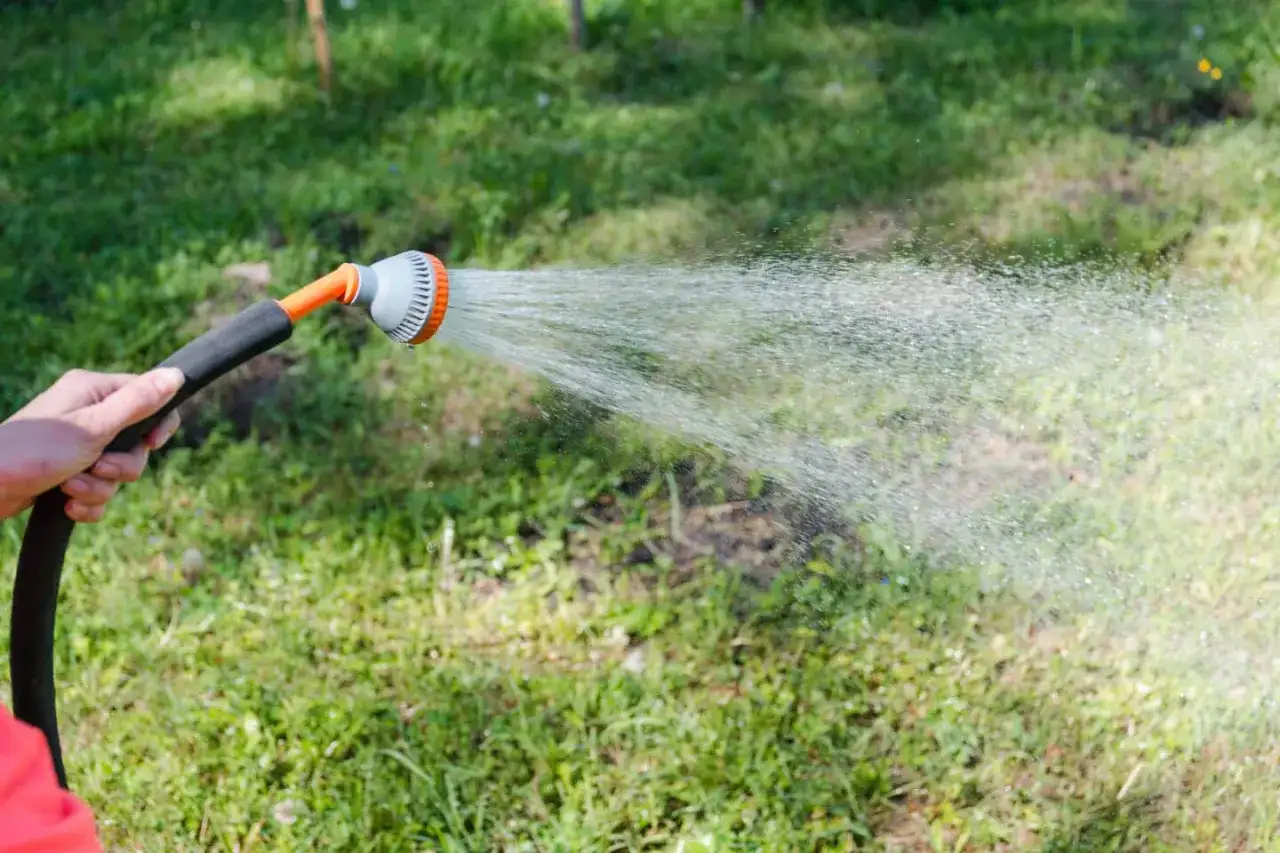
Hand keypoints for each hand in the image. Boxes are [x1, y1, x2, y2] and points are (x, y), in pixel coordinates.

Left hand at [0, 368, 185, 522]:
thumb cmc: (33, 451)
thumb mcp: (94, 426)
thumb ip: (138, 402)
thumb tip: (178, 374)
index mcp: (93, 391)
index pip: (149, 399)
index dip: (158, 426)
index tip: (151, 444)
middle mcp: (88, 414)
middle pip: (136, 444)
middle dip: (120, 467)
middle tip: (96, 467)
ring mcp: (77, 445)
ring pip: (117, 472)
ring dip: (98, 487)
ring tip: (69, 488)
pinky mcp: (68, 473)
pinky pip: (98, 490)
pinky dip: (86, 502)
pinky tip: (66, 505)